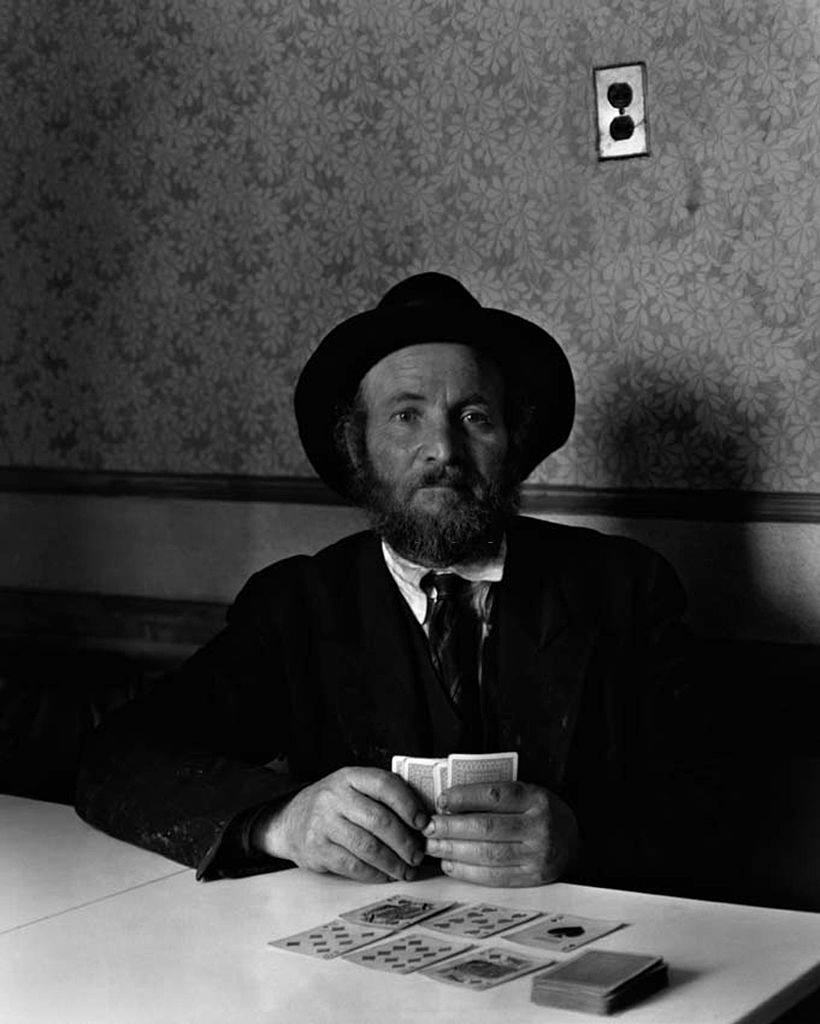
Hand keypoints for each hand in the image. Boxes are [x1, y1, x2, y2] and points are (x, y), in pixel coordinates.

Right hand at [252, 767, 428, 883]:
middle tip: (418, 854)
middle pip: (379, 820)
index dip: (408, 804)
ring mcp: (323, 823)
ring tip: (406, 870)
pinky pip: (352, 865)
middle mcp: (334, 797)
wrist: (290, 821)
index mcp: (349, 777)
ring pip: (367, 847)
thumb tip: (423, 821)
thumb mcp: (353, 788)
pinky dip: (374, 874)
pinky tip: (385, 875)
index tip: (423, 823)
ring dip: (393, 862)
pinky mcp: (317, 849)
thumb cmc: (334, 806)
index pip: (384, 785)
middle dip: (405, 841)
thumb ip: (382, 797)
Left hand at [422, 781, 577, 886]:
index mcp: (536, 799)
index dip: (464, 797)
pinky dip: (468, 872)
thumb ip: (495, 796)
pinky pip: (494, 877)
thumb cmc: (539, 813)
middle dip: (452, 827)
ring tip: (433, 846)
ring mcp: (537, 856)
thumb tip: (449, 803)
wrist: (573, 842)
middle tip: (428, 826)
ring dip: (454, 851)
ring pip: (488, 854)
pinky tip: (450, 865)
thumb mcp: (526, 794)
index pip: (494, 795)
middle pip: (487, 827)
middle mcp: (539, 828)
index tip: (441, 800)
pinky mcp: (532, 879)